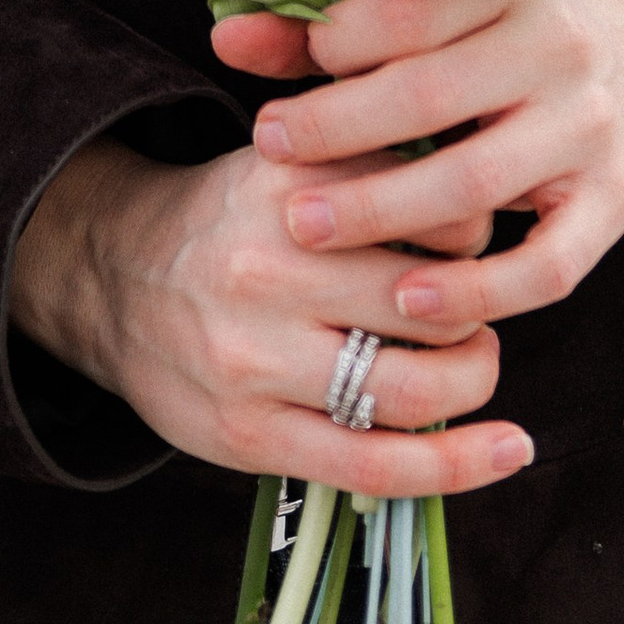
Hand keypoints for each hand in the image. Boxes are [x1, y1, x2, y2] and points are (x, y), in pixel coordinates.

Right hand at [9, 134, 534, 502]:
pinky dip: (456, 466)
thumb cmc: (234, 217)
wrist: (114, 274)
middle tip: (474, 310)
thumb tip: (495, 190)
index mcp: (291, 183)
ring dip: (471, 382)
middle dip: (480, 313)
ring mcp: (257, 357)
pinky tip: (509, 451)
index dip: (477, 232)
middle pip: (434, 304)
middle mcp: (272, 266)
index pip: (435, 210)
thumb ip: (375, 164)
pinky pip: (373, 464)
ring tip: (471, 366)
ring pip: (413, 390)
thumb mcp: (290, 157)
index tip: (473, 240)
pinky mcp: (250, 433)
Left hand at [240, 0, 623, 334]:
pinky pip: (545, 264)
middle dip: (338, 129)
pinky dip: (475, 288)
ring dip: (383, 210)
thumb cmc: (511, 32)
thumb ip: (336, 26)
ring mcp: (592, 128)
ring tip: (307, 226)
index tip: (285, 78)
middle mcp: (560, 45)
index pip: (415, 6)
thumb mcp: (444, 6)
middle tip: (269, 151)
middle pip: (432, 94)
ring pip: (478, 180)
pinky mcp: (615, 204)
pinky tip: (407, 297)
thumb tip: (229, 38)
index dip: (341, 41)